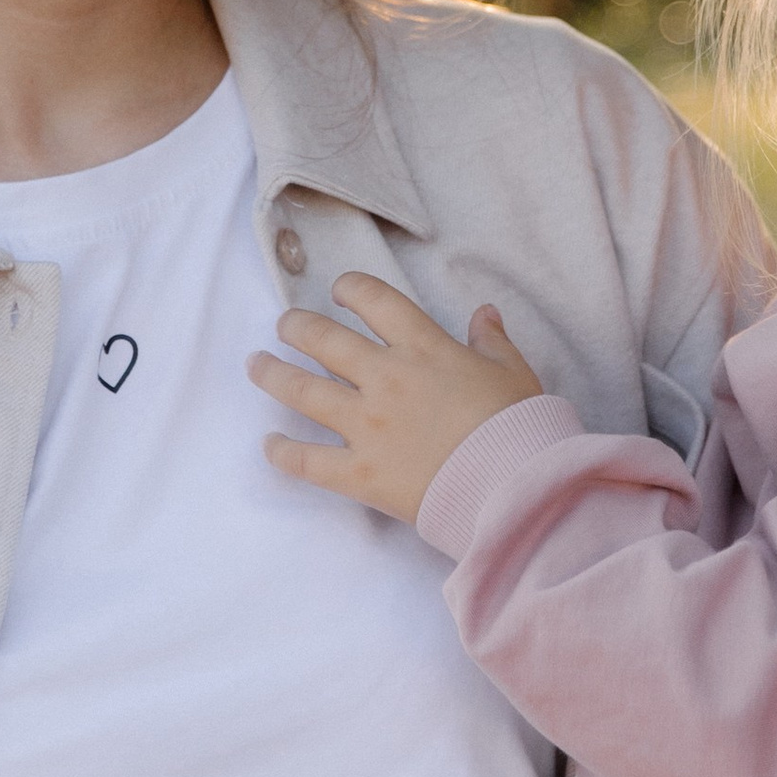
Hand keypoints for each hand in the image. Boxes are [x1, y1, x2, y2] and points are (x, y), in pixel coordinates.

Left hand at [251, 275, 542, 525]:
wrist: (512, 488)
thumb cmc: (519, 427)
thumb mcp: (513, 372)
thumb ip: (492, 341)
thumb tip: (484, 313)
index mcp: (423, 348)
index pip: (376, 301)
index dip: (352, 288)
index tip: (340, 289)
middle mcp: (385, 378)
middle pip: (325, 340)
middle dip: (298, 327)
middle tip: (285, 325)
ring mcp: (366, 426)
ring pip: (303, 391)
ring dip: (273, 374)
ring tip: (256, 364)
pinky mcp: (359, 472)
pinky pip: (308, 460)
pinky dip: (283, 452)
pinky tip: (269, 444)